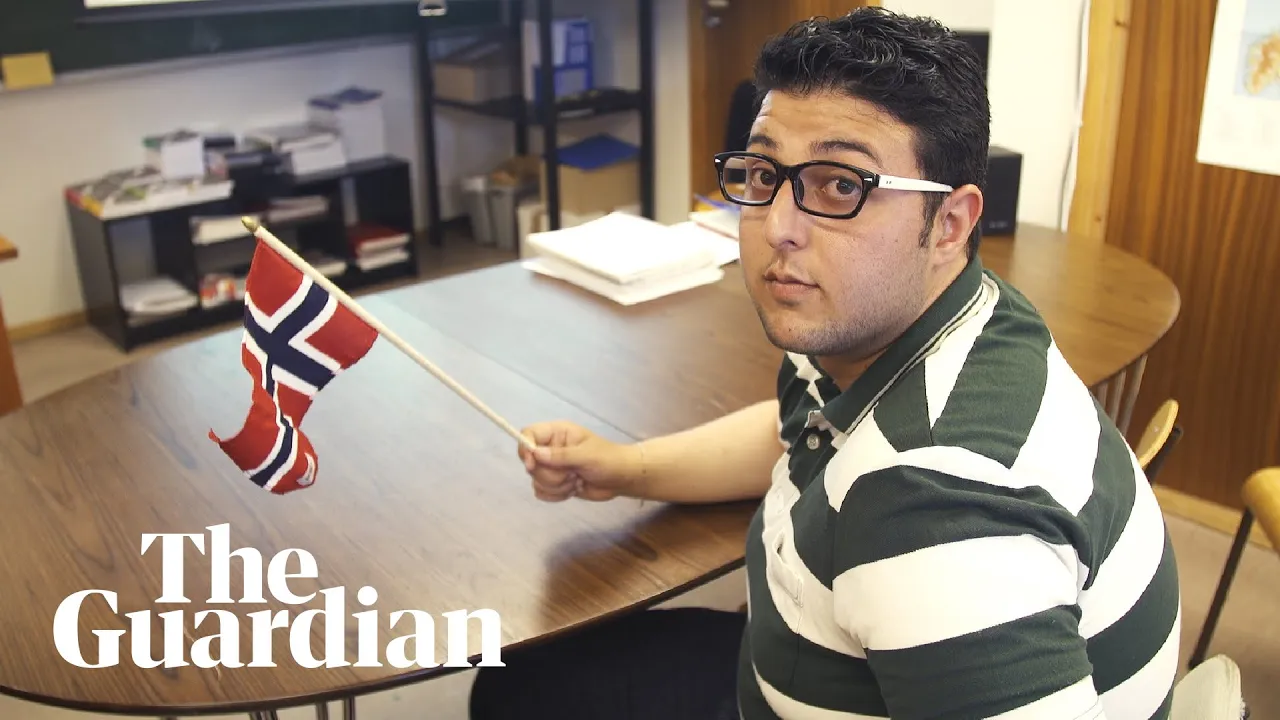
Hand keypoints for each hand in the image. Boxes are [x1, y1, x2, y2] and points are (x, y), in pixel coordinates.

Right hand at [518, 421, 641, 502]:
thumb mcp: (586, 455)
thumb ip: (561, 455)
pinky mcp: (555, 483)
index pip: (529, 434)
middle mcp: (550, 448)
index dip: (525, 449)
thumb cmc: (608, 460)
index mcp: (557, 433)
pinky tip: (573, 489)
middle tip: (573, 473)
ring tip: (577, 480)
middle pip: (531, 463)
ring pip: (536, 480)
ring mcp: (552, 467)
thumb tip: (535, 454)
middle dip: (551, 474)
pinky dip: (556, 495)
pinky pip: (542, 492)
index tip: (532, 465)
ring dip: (557, 486)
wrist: (622, 479)